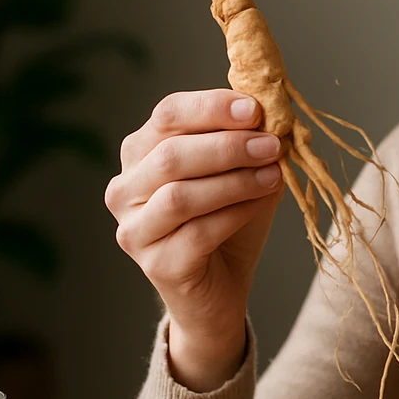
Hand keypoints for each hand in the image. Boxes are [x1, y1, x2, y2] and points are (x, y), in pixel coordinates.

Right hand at [105, 89, 284, 390]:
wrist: (220, 290)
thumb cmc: (227, 222)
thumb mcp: (238, 172)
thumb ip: (246, 140)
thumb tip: (272, 108)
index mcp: (140, 153)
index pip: (168, 115)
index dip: (212, 108)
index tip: (256, 109)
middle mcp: (125, 189)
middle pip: (171, 154)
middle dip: (228, 146)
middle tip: (272, 145)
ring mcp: (134, 229)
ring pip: (180, 195)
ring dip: (234, 180)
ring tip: (273, 173)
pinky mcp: (155, 265)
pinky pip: (196, 233)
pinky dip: (234, 213)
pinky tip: (260, 203)